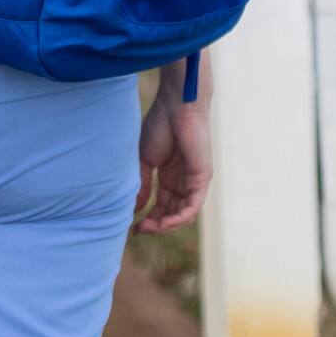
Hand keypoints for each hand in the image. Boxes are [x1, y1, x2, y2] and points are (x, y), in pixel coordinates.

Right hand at [133, 85, 212, 233]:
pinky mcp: (202, 178)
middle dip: (156, 225)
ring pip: (183, 214)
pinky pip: (193, 207)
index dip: (149, 219)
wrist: (176, 106)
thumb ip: (142, 185)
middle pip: (172, 213)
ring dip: (166, 226)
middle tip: (139, 230)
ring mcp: (195, 181)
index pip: (162, 206)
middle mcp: (184, 181)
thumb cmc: (160, 125)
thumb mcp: (145, 160)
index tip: (133, 228)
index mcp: (170, 176)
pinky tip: (163, 223)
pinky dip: (179, 218)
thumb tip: (133, 210)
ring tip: (148, 228)